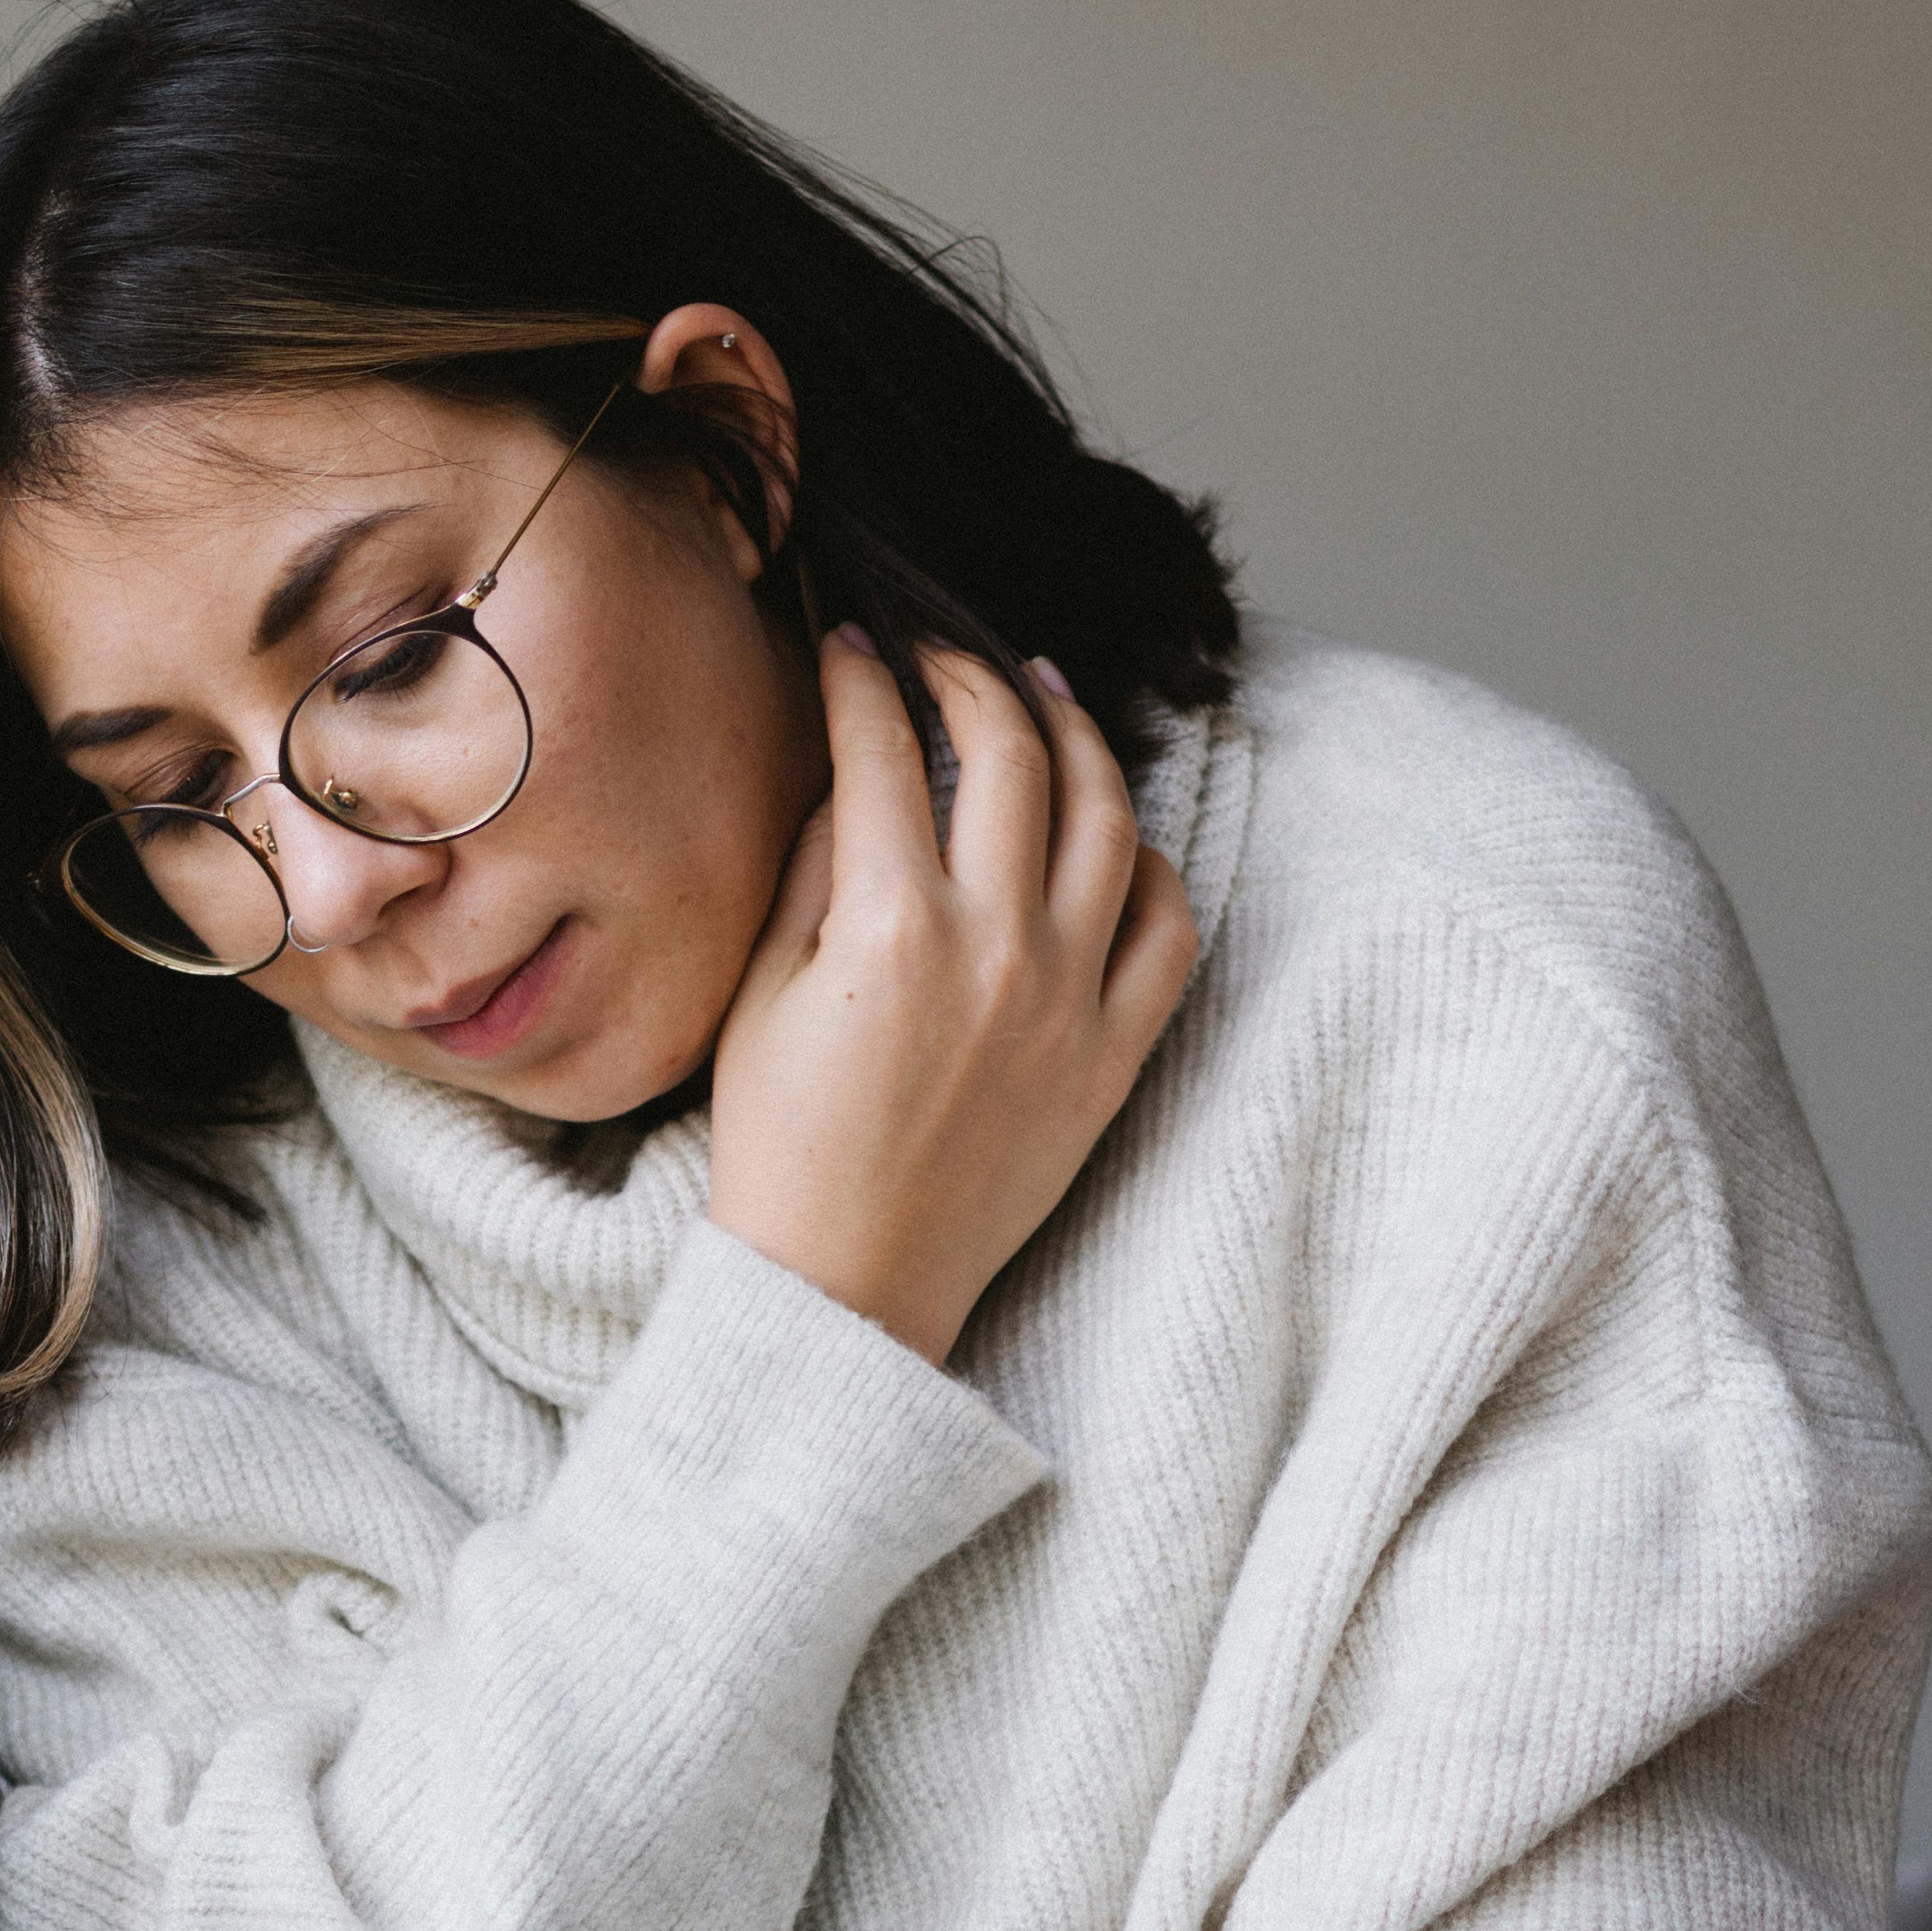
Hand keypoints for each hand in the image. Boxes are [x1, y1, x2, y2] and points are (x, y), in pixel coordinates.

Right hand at [706, 638, 1198, 1362]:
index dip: (864, 677)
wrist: (846, 1285)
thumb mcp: (761, 996)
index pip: (884, 750)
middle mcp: (998, 949)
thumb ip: (813, 870)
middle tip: (944, 654)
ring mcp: (1070, 1001)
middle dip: (973, 674)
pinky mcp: (1113, 1057)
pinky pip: (1169, 930)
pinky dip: (1151, 865)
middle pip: (1012, 753)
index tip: (853, 645)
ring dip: (1079, 737)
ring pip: (1109, 818)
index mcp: (892, 929)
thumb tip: (859, 777)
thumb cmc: (783, 1150)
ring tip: (1046, 698)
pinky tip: (1114, 837)